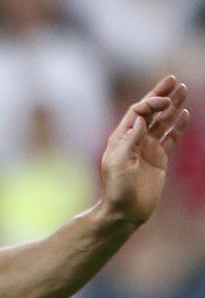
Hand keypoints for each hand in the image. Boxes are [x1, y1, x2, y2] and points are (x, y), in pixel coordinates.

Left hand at [99, 75, 189, 226]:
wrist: (125, 212)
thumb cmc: (117, 190)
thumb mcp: (118, 164)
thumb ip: (129, 141)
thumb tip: (141, 120)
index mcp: (120, 139)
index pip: (137, 113)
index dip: (150, 103)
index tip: (163, 102)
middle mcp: (134, 141)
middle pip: (150, 112)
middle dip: (161, 95)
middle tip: (173, 79)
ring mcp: (147, 149)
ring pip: (163, 122)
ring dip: (173, 106)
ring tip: (183, 90)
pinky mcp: (158, 159)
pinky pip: (171, 138)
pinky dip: (178, 126)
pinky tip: (185, 114)